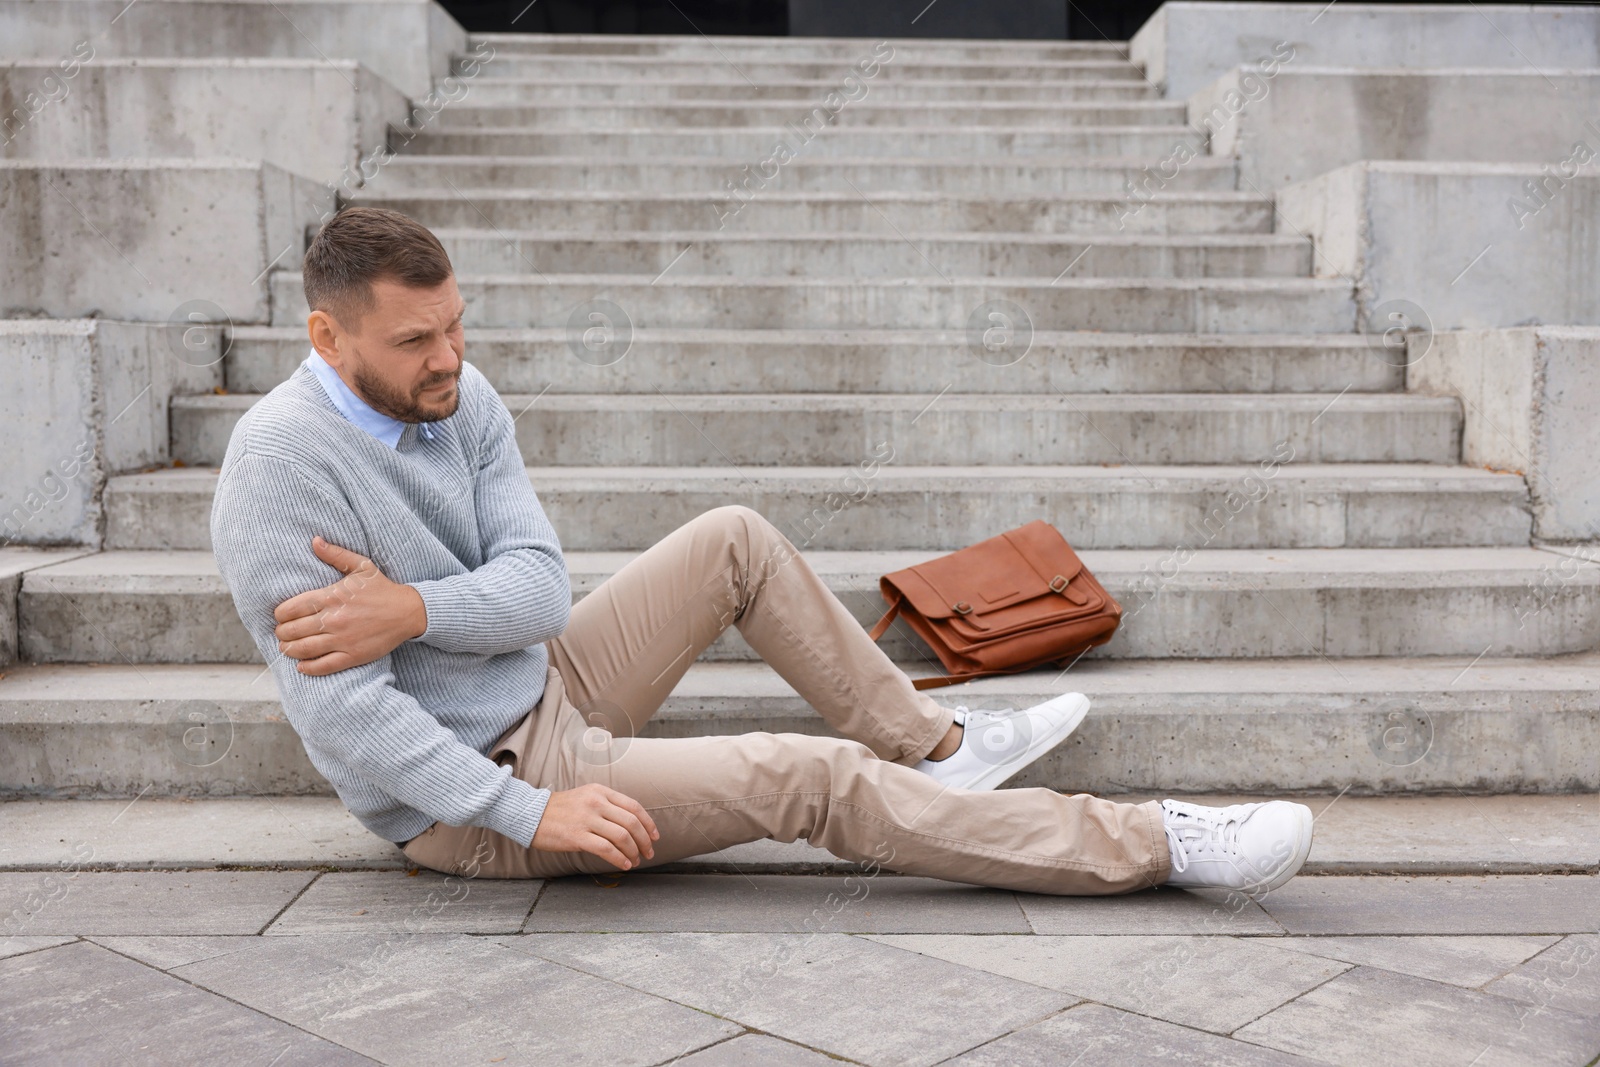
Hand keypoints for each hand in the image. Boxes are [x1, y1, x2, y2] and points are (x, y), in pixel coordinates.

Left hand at [273, 537, 427, 675]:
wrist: (409, 612)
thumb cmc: (383, 589)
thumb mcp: (361, 566)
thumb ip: (336, 554)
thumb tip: (314, 541)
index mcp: (331, 596)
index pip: (291, 608)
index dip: (280, 614)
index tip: (281, 616)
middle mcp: (334, 619)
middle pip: (293, 630)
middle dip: (282, 633)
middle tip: (282, 633)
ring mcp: (343, 639)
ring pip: (304, 649)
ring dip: (289, 650)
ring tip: (287, 648)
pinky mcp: (353, 655)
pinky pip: (323, 665)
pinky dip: (308, 667)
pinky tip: (302, 665)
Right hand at [531, 783, 659, 869]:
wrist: (531, 814)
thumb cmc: (559, 809)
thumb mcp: (586, 797)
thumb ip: (607, 805)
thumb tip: (631, 825)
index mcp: (600, 791)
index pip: (634, 807)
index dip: (649, 823)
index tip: (655, 837)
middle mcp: (596, 802)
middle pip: (632, 822)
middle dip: (645, 841)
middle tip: (648, 853)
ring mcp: (586, 819)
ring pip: (622, 836)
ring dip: (633, 852)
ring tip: (635, 861)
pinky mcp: (577, 836)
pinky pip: (606, 849)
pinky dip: (619, 858)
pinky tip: (624, 865)